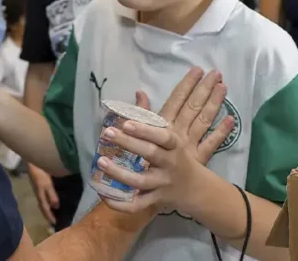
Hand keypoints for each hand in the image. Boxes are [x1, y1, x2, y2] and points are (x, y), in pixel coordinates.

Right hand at [26, 163, 60, 225]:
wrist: (32, 161)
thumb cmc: (40, 172)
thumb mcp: (47, 184)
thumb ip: (51, 195)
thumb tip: (56, 208)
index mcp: (40, 196)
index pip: (45, 209)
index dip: (50, 217)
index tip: (55, 225)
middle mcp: (39, 194)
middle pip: (44, 207)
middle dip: (48, 214)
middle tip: (55, 221)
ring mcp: (39, 188)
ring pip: (44, 201)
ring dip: (49, 208)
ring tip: (56, 212)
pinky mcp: (40, 183)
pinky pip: (45, 195)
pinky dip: (49, 200)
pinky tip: (53, 199)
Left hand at [96, 68, 233, 213]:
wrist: (197, 189)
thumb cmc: (179, 157)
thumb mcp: (172, 136)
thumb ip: (153, 118)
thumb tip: (138, 92)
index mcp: (175, 146)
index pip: (162, 137)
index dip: (145, 130)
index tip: (127, 122)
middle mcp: (170, 164)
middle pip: (150, 154)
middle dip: (128, 144)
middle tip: (107, 133)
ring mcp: (163, 184)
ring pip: (140, 181)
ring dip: (120, 173)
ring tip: (100, 161)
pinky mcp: (156, 201)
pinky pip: (136, 205)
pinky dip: (120, 203)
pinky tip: (103, 195)